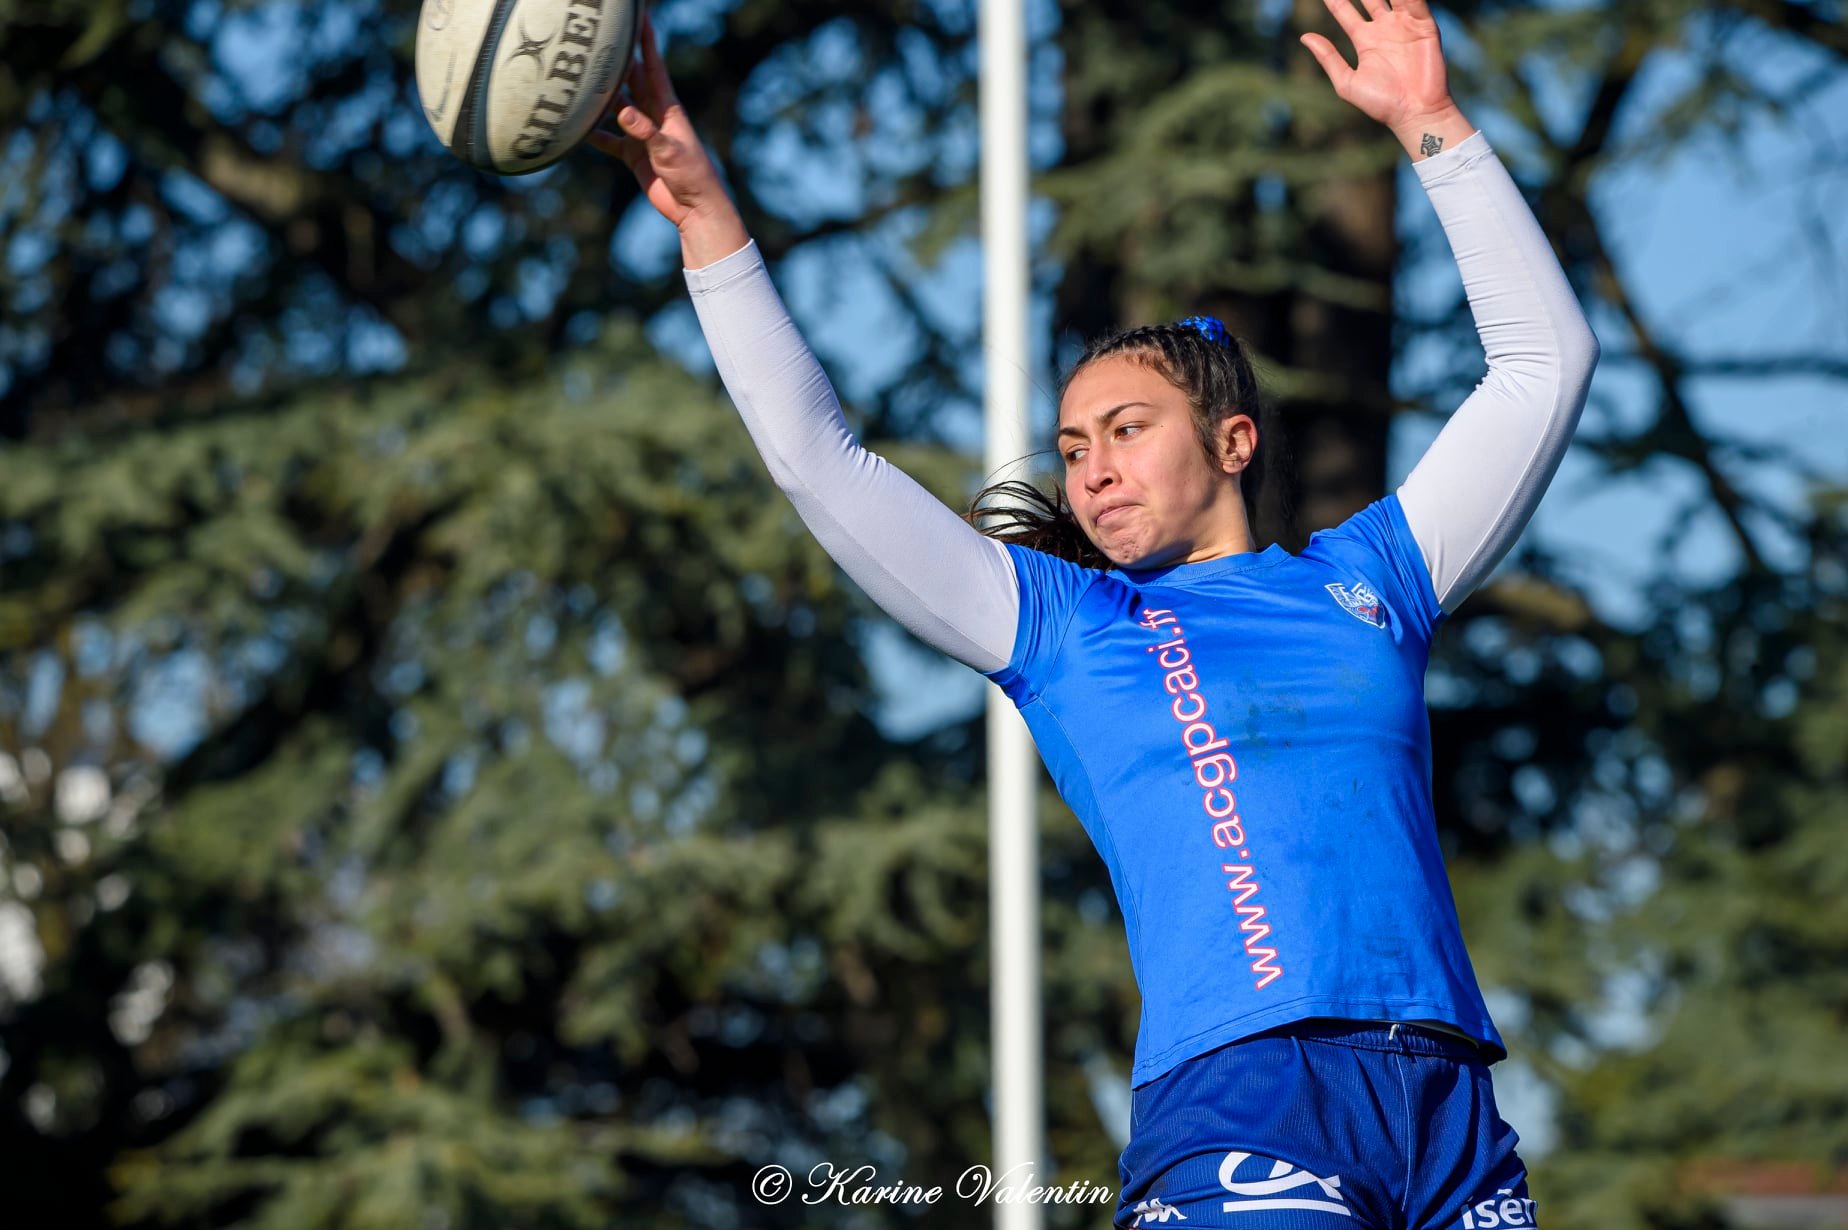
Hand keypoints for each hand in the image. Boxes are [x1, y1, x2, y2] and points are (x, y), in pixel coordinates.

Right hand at [590, 9, 746, 260]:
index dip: (645, 41)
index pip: (653, 66)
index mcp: (667, 107)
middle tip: (596, 41)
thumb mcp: (669, 150)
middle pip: (630, 81)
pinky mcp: (633, 154)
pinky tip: (576, 126)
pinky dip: (594, 133)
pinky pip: (608, 139)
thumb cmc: (691, 175)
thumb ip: (645, 130)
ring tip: (578, 79)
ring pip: (615, 107)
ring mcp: (641, 134)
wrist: (694, 208)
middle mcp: (652, 115)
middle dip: (615, 61)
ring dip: (599, 95)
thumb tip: (621, 111)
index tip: (637, 17)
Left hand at [1299, 0, 1455, 133]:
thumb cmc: (1381, 103)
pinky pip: (1414, 2)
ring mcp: (1404, 25)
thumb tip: (1305, 37)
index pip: (1345, 10)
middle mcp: (1384, 28)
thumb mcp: (1347, 82)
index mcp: (1364, 40)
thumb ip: (1328, 58)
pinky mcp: (1424, 26)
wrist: (1415, 113)